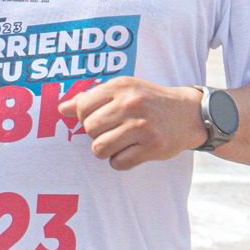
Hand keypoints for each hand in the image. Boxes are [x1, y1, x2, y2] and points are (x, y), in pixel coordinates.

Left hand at [59, 78, 205, 170]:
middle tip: (112, 131)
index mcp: (121, 86)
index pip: (83, 107)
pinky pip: (118, 163)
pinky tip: (132, 151)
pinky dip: (121, 161)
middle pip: (90, 129)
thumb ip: (91, 98)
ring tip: (120, 142)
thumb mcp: (123, 90)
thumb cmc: (149, 101)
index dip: (85, 118)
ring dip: (106, 150)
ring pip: (100, 148)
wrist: (188, 113)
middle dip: (96, 134)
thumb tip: (61, 109)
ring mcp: (142, 126)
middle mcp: (131, 104)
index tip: (99, 119)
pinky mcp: (152, 147)